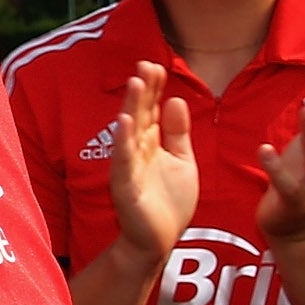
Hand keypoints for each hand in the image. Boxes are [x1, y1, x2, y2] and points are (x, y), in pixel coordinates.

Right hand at [106, 62, 197, 257]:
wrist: (158, 240)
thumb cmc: (168, 203)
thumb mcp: (182, 161)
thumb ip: (178, 133)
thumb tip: (176, 100)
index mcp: (150, 144)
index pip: (151, 110)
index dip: (153, 89)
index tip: (156, 65)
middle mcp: (136, 151)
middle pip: (139, 114)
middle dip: (142, 90)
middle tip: (145, 65)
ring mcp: (129, 167)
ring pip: (129, 133)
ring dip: (131, 107)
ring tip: (134, 83)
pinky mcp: (125, 187)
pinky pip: (123, 161)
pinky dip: (123, 142)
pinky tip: (124, 122)